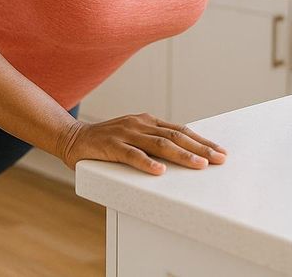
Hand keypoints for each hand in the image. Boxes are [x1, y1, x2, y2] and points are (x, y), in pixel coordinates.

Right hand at [58, 112, 226, 174]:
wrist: (72, 137)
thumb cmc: (106, 142)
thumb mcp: (133, 137)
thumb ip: (152, 142)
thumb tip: (180, 154)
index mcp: (147, 121)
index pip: (180, 130)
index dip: (201, 141)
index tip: (219, 152)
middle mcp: (140, 124)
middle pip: (176, 136)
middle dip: (200, 148)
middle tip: (218, 159)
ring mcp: (125, 134)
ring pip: (159, 145)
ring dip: (181, 155)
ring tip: (199, 165)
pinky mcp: (110, 146)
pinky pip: (131, 155)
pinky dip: (147, 163)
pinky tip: (159, 171)